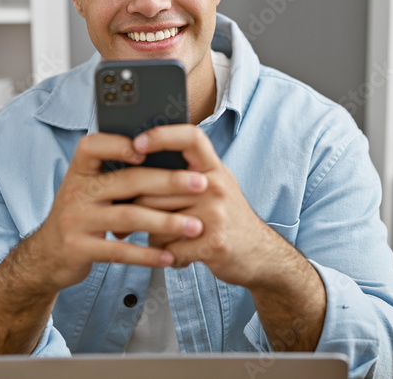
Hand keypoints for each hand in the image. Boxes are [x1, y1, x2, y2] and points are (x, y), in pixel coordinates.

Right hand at [31, 132, 207, 291]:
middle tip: (201, 184)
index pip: (93, 146)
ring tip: (195, 226)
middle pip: (126, 181)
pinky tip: (168, 256)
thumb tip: (165, 156)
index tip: (146, 148)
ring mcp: (75, 221)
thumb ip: (117, 174)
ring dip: (166, 222)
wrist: (47, 256)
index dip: (118, 144)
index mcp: (79, 171)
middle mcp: (75, 192)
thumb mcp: (90, 188)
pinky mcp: (80, 249)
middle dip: (168, 182)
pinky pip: (119, 252)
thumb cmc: (82, 215)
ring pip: (128, 216)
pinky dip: (147, 254)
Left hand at [131, 125, 290, 289]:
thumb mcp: (216, 186)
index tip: (136, 144)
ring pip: (156, 221)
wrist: (261, 255)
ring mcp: (216, 214)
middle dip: (139, 209)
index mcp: (215, 169)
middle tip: (130, 220)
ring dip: (154, 235)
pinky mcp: (213, 243)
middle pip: (155, 189)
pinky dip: (167, 256)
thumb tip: (137, 166)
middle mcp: (216, 187)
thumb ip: (187, 174)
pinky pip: (168, 248)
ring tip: (167, 238)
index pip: (190, 138)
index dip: (161, 136)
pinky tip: (180, 254)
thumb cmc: (228, 219)